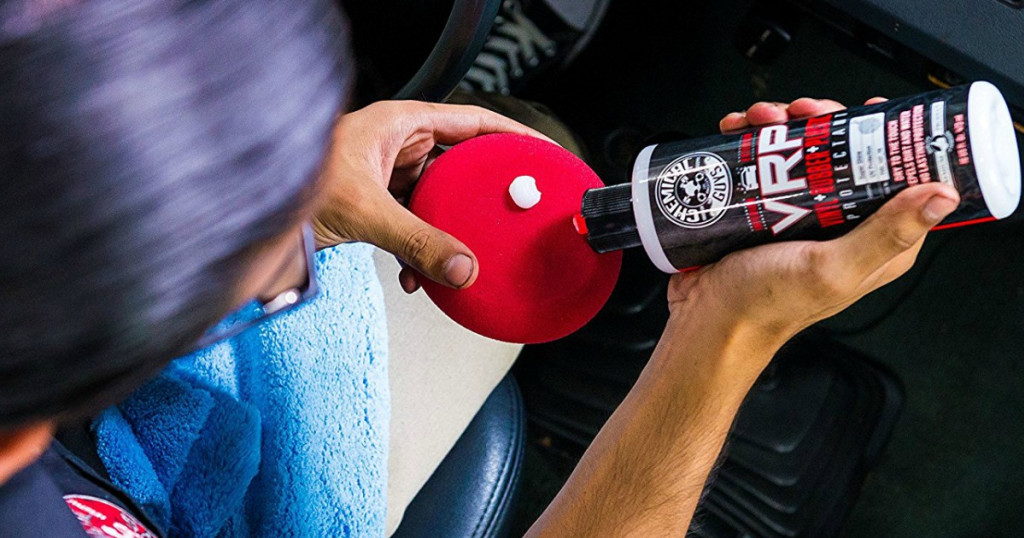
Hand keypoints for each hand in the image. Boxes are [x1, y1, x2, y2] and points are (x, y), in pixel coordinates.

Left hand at [313, 101, 551, 292]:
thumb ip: (417, 242)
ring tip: (468, 250)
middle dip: (483, 192)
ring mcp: (387, 176)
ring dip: (449, 230)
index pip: (473, 122)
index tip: (542, 155)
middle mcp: (396, 145)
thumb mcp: (366, 212)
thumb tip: (462, 267)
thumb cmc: (292, 185)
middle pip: (460, 163)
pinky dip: (421, 252)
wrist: (254, 219)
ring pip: (439, 200)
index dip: (512, 137)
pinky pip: (416, 226)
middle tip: (512, 209)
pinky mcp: (378, 206)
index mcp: (399, 124)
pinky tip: (420, 276)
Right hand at [668, 98, 959, 378]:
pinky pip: (765, 161)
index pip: (897, 172)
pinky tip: (736, 133)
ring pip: (802, 149)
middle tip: (798, 113)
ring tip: (757, 121)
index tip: (861, 111)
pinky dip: (750, 139)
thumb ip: (886, 234)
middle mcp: (843, 223)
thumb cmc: (765, 305)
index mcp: (877, 241)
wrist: (707, 319)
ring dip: (779, 123)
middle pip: (844, 150)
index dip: (883, 133)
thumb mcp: (832, 268)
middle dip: (820, 119)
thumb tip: (942, 196)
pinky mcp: (765, 208)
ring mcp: (802, 213)